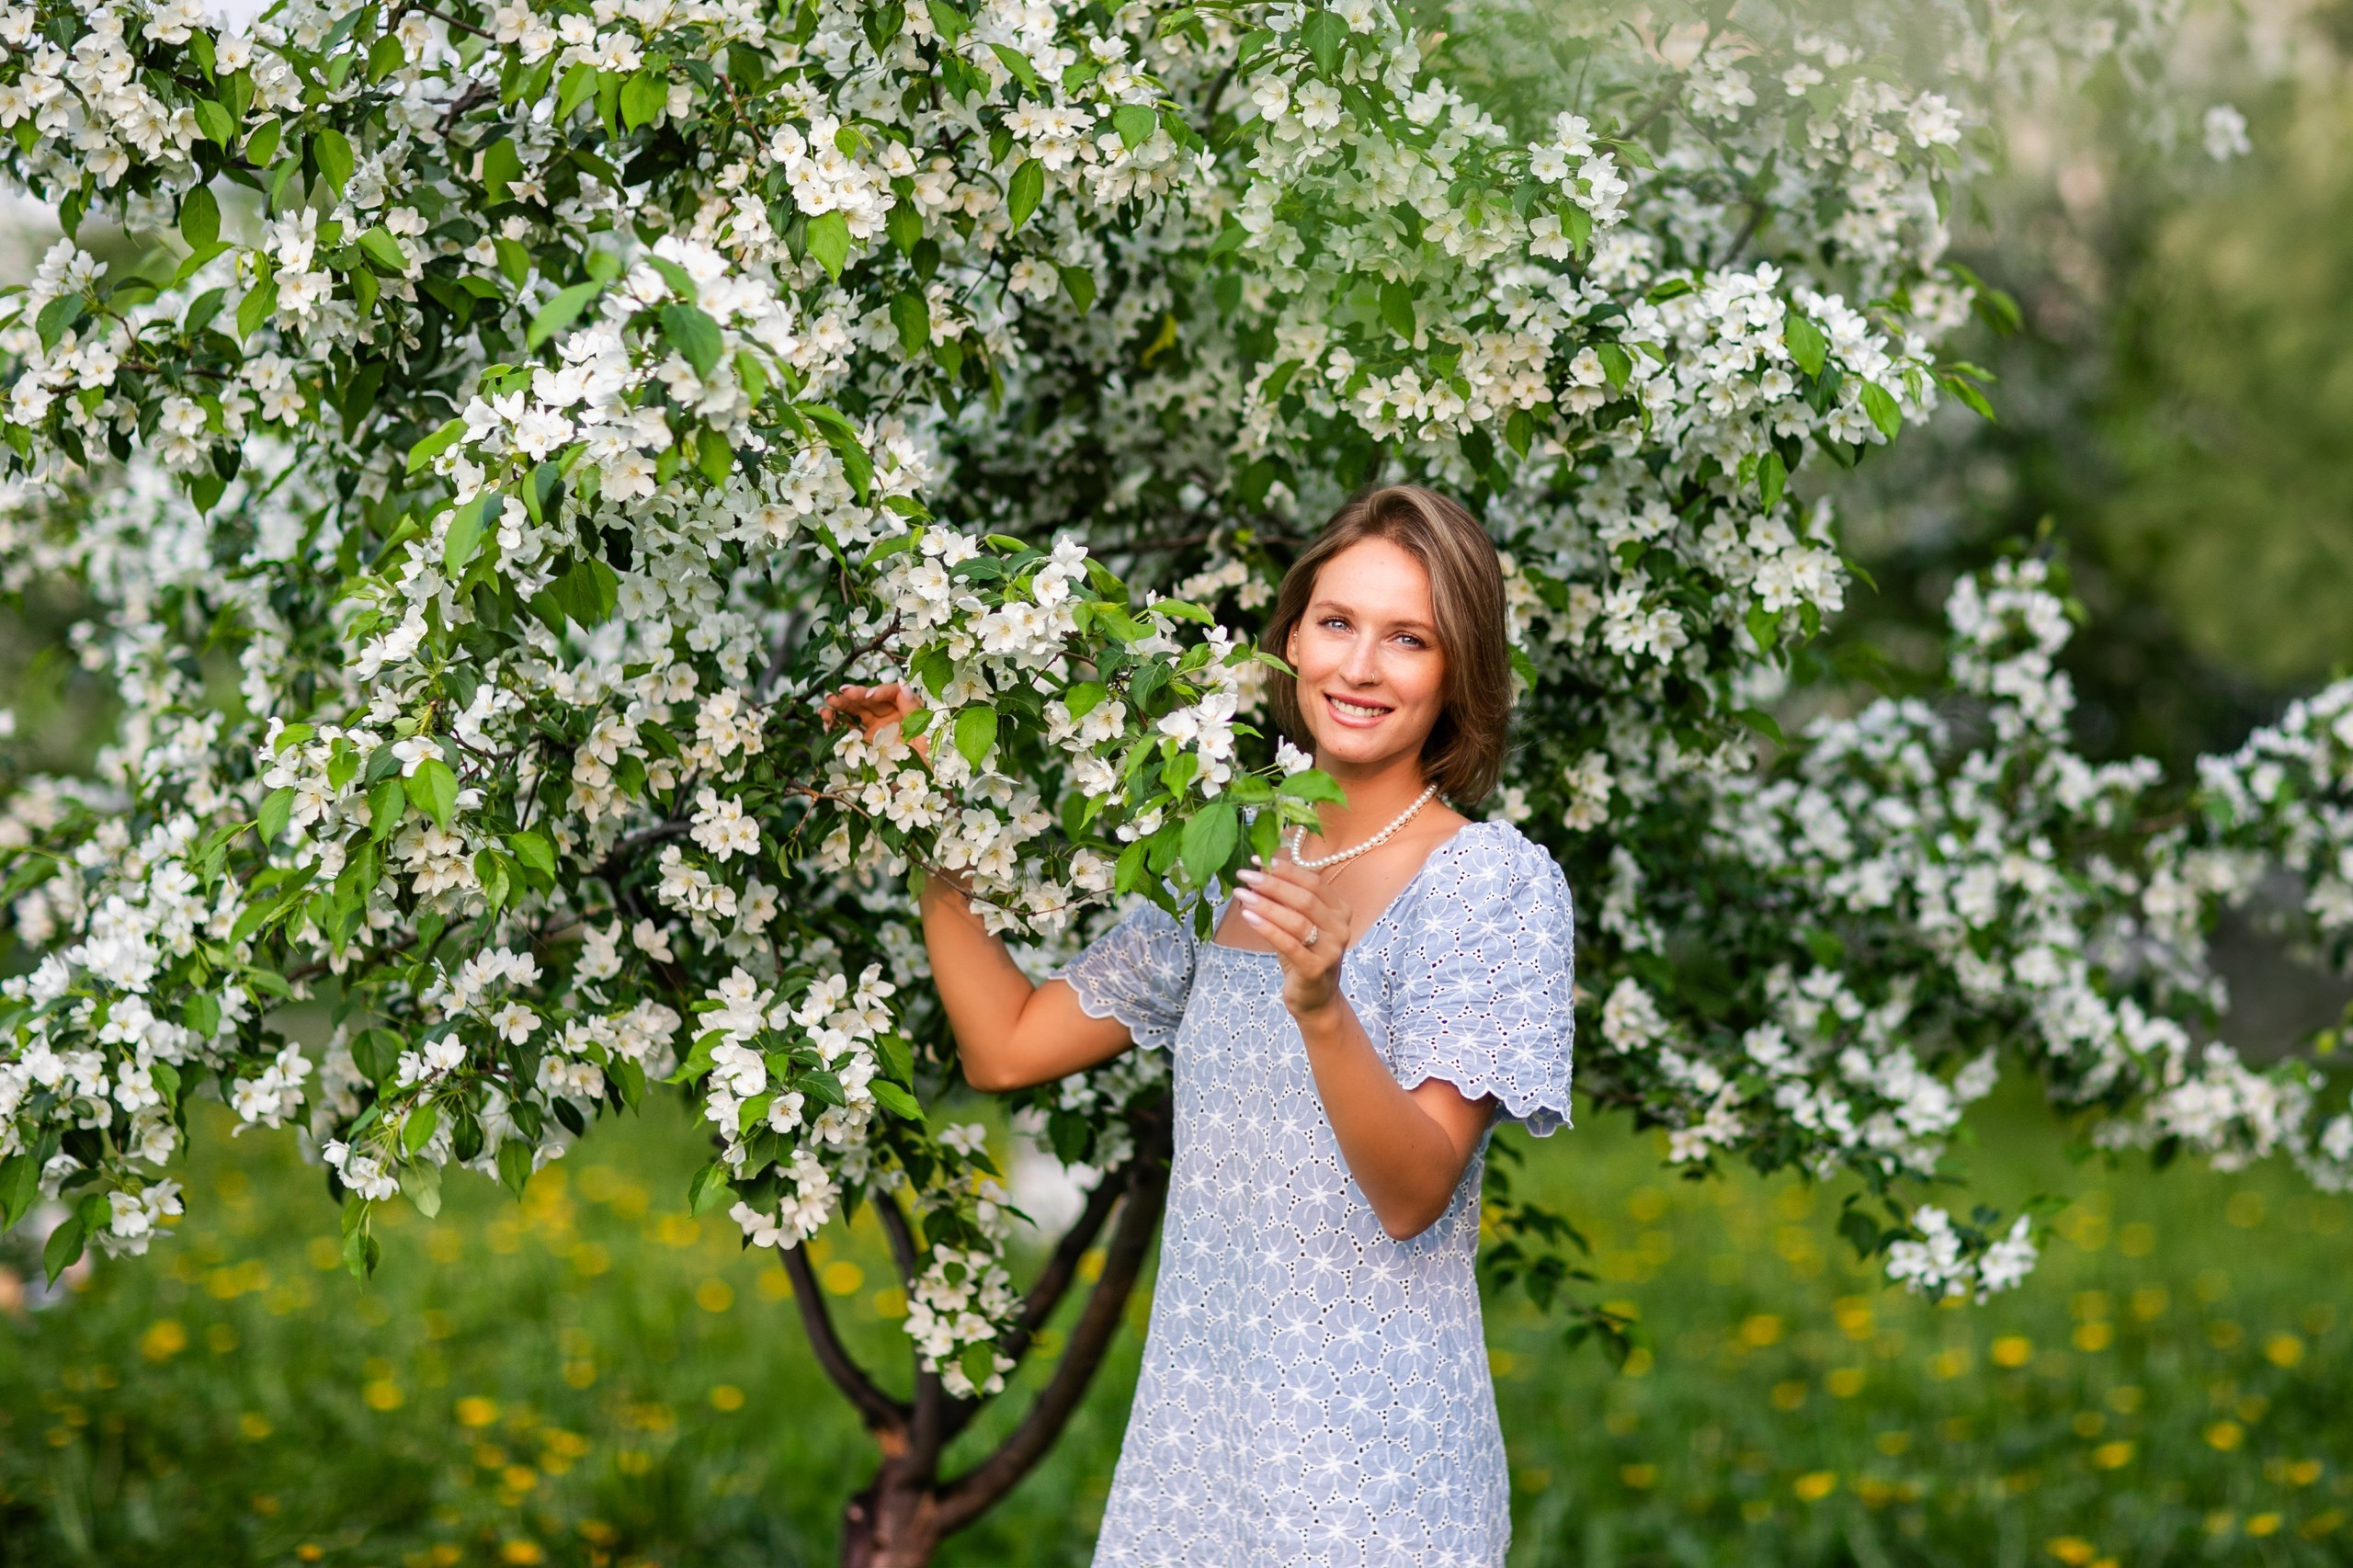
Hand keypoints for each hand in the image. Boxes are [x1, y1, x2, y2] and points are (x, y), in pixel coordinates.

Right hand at [821, 681, 927, 761]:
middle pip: (871, 701)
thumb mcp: (927, 734)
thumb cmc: (934, 761)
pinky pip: (850, 730)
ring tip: (828, 701)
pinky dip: (837, 723)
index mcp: (909, 711)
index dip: (879, 691)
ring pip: (857, 712)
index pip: (891, 693)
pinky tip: (826, 716)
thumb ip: (914, 709)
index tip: (868, 696)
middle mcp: (892, 717)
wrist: (928, 787)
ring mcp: (878, 730)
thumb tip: (903, 684)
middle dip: (854, 695)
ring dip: (841, 705)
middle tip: (840, 692)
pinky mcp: (867, 745)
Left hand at [1234, 857, 1351, 1019]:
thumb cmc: (1304, 955)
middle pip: (1305, 899)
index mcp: (1340, 911)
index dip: (1286, 870)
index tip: (1258, 860)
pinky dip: (1267, 928)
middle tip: (1245, 875)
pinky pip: (1288, 944)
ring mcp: (1331, 950)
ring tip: (1242, 895)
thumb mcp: (1298, 923)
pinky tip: (1248, 917)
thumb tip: (1260, 868)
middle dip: (1272, 884)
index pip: (1313, 883)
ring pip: (1296, 920)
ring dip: (1266, 905)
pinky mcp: (1315, 969)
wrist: (1316, 999)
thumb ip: (1286, 899)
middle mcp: (1340, 928)